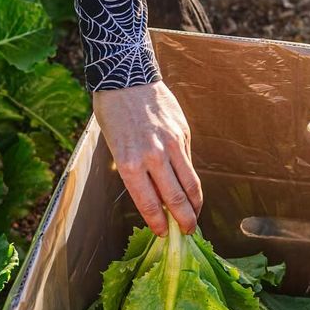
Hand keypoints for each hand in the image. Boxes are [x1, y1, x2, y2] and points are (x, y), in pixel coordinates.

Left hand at [92, 81, 202, 237]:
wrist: (127, 76)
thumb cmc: (114, 113)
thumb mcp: (116, 146)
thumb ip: (136, 171)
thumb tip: (156, 194)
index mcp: (131, 163)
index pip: (149, 203)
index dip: (158, 223)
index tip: (163, 233)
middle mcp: (153, 157)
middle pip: (176, 198)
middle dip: (184, 220)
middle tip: (187, 231)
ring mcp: (172, 144)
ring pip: (191, 183)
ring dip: (195, 204)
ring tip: (195, 215)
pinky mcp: (184, 133)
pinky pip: (189, 162)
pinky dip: (191, 178)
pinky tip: (190, 187)